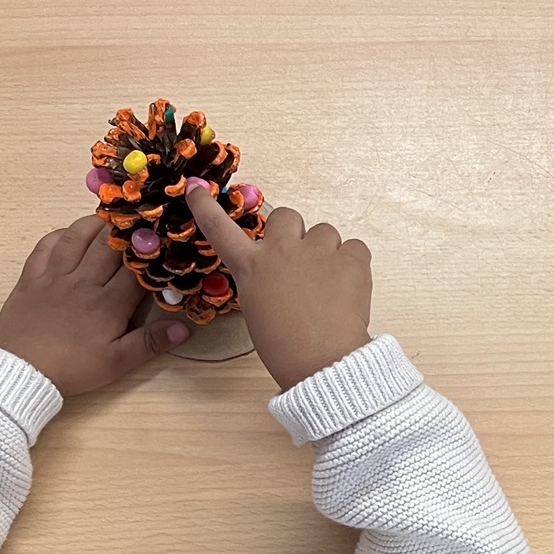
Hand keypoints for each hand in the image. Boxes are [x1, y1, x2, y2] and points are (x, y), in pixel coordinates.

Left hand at [0, 215, 188, 394]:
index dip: (152, 255)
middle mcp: (83, 282)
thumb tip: (183, 329)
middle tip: (140, 222)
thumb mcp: (117, 363)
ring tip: (109, 220)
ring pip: (78, 238)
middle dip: (127, 232)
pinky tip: (70, 234)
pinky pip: (46, 246)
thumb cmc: (72, 368)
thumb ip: (150, 344)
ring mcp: (55, 277)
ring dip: (95, 225)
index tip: (164, 244)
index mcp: (108, 304)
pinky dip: (60, 235)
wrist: (21, 370)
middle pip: (108, 246)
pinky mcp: (32, 278)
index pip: (136, 270)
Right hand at [184, 184, 371, 389]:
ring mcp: (317, 251)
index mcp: (251, 268)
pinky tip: (350, 288)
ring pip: (325, 232)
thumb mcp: (259, 311)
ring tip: (329, 286)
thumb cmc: (287, 348)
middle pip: (287, 216)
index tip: (197, 190)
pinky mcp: (351, 258)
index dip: (207, 208)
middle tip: (303, 264)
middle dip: (295, 234)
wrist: (322, 363)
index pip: (220, 229)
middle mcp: (281, 251)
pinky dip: (355, 264)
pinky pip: (355, 247)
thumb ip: (266, 281)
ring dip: (327, 251)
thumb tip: (286, 276)